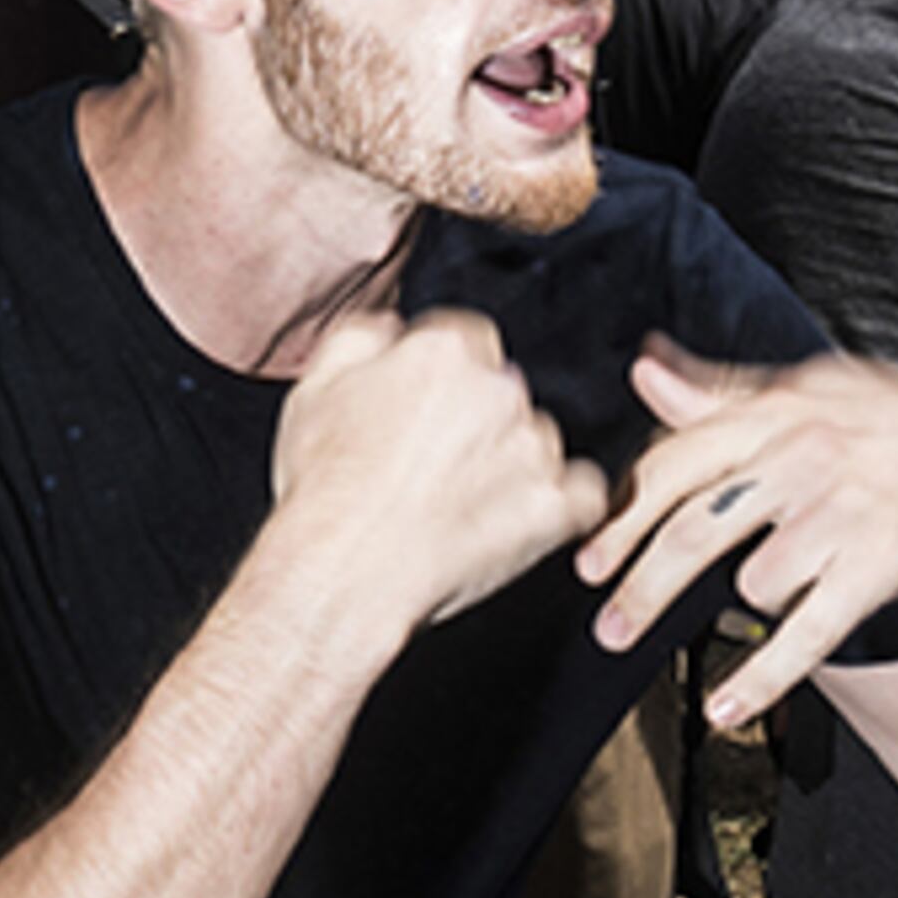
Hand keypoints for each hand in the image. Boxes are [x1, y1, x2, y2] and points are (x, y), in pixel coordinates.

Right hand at [265, 310, 609, 638]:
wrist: (347, 567)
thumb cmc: (327, 488)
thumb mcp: (314, 390)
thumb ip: (361, 340)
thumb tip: (390, 329)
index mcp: (444, 352)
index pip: (468, 342)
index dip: (445, 380)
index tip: (429, 410)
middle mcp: (499, 390)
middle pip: (505, 390)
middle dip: (477, 421)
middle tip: (434, 463)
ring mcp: (534, 448)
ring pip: (538, 442)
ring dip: (512, 464)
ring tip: (461, 503)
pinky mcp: (557, 507)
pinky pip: (583, 496)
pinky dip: (560, 507)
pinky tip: (516, 519)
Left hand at [574, 342, 897, 726]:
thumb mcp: (813, 389)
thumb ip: (722, 390)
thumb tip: (645, 366)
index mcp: (776, 413)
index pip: (672, 463)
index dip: (622, 518)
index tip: (588, 558)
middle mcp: (801, 458)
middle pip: (692, 531)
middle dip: (638, 586)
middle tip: (605, 626)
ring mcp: (840, 513)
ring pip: (751, 582)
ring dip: (738, 609)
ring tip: (734, 618)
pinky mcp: (878, 566)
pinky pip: (804, 634)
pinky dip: (759, 678)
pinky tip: (724, 707)